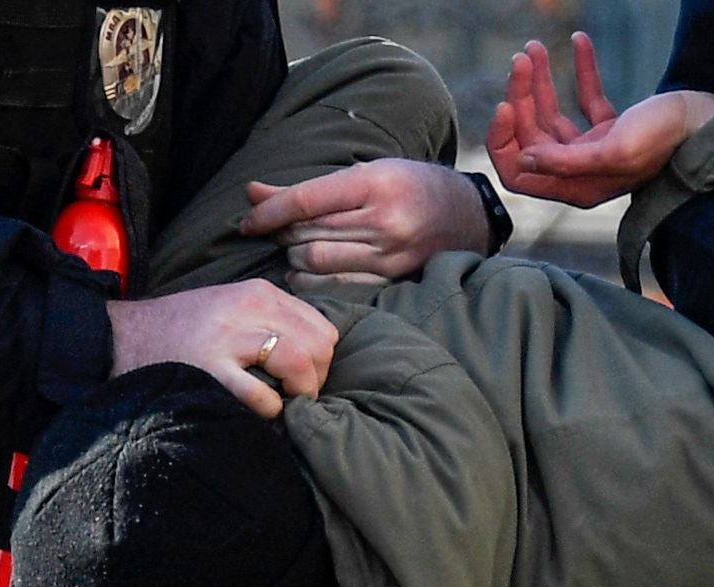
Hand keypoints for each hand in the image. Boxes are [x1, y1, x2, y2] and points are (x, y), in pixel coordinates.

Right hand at [106, 281, 338, 416]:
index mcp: (259, 293)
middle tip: (294, 396)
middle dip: (315, 379)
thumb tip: (315, 353)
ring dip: (299, 393)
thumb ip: (271, 321)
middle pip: (319, 346)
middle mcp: (248, 308)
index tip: (302, 378)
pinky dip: (270, 410)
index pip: (322, 328)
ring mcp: (229, 337)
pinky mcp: (211, 369)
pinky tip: (256, 411)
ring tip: (282, 403)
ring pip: (299, 362)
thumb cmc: (181, 331)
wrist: (123, 337)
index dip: (321, 360)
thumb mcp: (231, 308)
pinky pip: (263, 395)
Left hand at [243, 161, 490, 284]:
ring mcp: (389, 255)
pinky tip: (308, 274)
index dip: (269, 213)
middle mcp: (383, 221)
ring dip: (294, 259)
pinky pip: (337, 287)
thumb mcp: (366, 172)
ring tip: (294, 250)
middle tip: (273, 232)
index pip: (306, 201)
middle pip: (308, 233)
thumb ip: (309, 188)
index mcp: (374, 184)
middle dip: (281, 234)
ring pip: (317, 263)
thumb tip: (251, 192)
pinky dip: (313, 282)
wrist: (468, 216)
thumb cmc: (410, 186)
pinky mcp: (393, 280)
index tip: (246, 223)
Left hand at [485, 33, 713, 206]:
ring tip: (534, 47)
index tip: (505, 104)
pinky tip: (580, 41)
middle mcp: (580, 172)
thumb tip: (525, 161)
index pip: (519, 173)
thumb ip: (566, 162)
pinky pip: (586, 98)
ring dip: (540, 81)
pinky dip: (581, 71)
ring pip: (552, 115)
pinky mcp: (613, 127)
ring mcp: (595, 150)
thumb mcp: (613, 151)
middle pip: (532, 136)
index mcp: (577, 186)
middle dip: (521, 96)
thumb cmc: (664, 139)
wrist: (706, 122)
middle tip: (523, 57)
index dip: (505, 141)